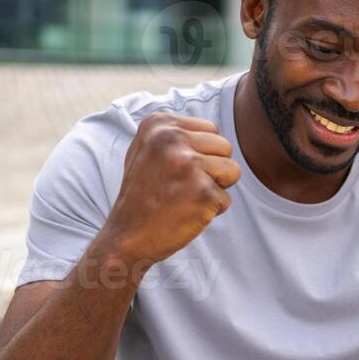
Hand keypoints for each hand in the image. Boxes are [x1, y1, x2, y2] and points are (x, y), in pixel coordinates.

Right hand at [102, 112, 241, 264]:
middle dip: (212, 170)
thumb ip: (174, 133)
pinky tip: (186, 213)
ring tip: (186, 197)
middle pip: (225, 147)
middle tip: (182, 187)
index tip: (174, 171)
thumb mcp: (147, 150)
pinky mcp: (202, 192)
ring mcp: (188, 165)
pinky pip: (226, 199)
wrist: (126, 236)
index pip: (211, 130)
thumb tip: (210, 129)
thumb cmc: (142, 195)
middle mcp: (172, 138)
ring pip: (232, 171)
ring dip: (215, 189)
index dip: (201, 155)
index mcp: (159, 123)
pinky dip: (211, 211)